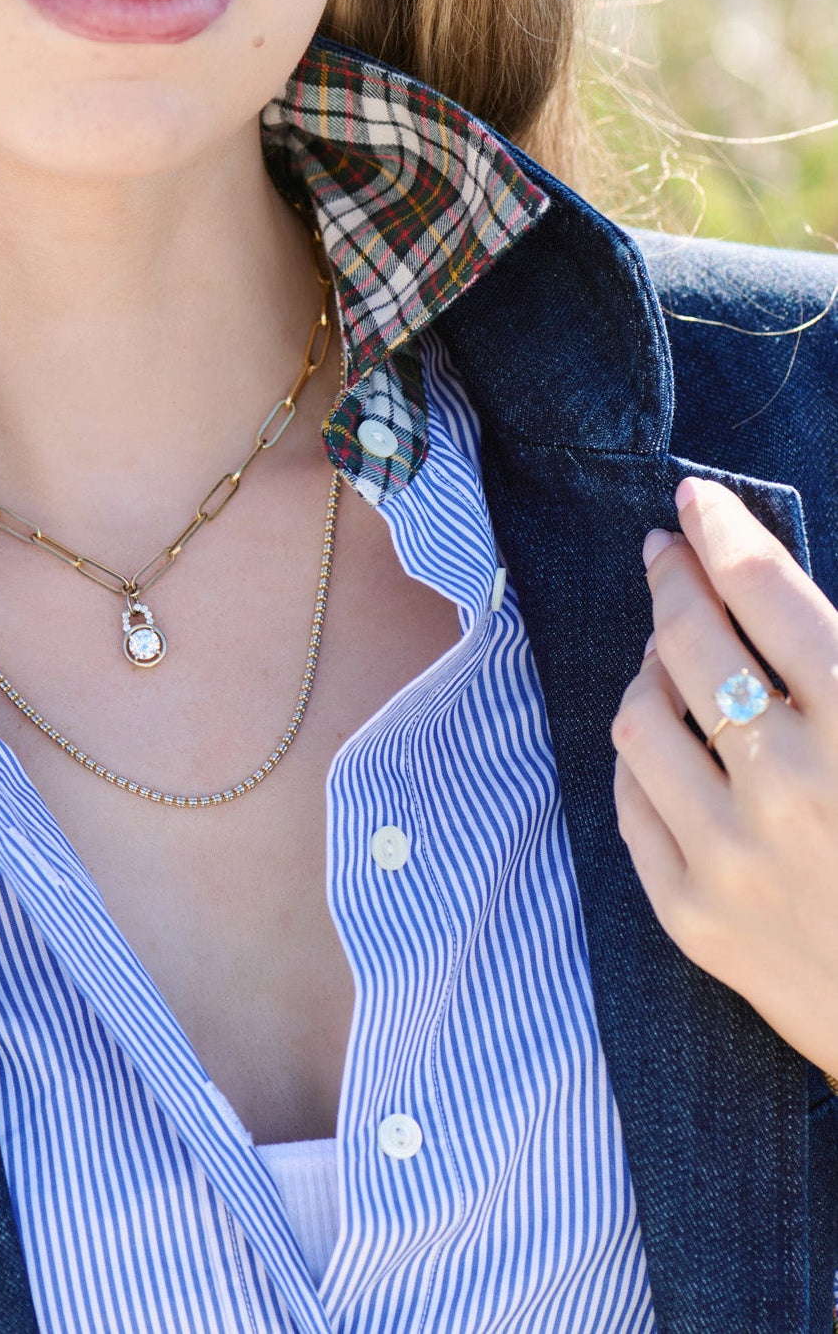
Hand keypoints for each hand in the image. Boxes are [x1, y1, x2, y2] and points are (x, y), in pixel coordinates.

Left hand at [612, 475, 837, 1085]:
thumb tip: (784, 603)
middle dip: (672, 583)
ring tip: (665, 654)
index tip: (696, 503)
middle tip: (665, 556)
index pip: (769, 598)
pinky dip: (637, 754)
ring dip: (648, 669)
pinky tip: (656, 737)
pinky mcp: (691, 915)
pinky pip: (628, 801)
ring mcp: (731, 855)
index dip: (724, 536)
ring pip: (640, 719)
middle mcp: (790, 786)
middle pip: (691, 646)